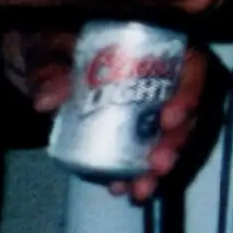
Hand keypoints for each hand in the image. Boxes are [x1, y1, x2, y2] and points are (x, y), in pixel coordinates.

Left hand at [2, 31, 218, 200]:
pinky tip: (124, 190)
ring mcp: (152, 104)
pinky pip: (147, 150)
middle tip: (158, 165)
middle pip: (188, 108)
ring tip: (141, 190)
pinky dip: (138, 173)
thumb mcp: (50, 48)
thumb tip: (47, 102)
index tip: (168, 120)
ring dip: (160, 165)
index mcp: (155, 44)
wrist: (40, 58)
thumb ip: (50, 70)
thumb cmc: (52, 42)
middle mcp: (164, 74)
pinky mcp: (135, 128)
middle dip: (176, 141)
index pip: (191, 64)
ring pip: (173, 135)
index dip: (189, 92)